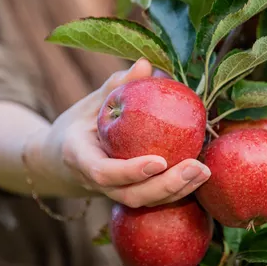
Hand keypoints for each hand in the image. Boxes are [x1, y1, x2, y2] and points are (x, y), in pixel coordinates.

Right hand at [26, 59, 210, 207]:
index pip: (103, 172)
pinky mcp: (128, 195)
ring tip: (205, 172)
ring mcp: (112, 194)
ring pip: (144, 201)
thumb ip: (115, 88)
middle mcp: (94, 183)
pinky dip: (177, 190)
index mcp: (79, 158)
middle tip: (197, 167)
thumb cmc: (79, 124)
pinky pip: (152, 199)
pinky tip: (200, 175)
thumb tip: (145, 64)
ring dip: (177, 191)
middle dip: (166, 185)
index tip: (160, 161)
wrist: (61, 159)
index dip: (131, 171)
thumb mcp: (90, 103)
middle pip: (131, 195)